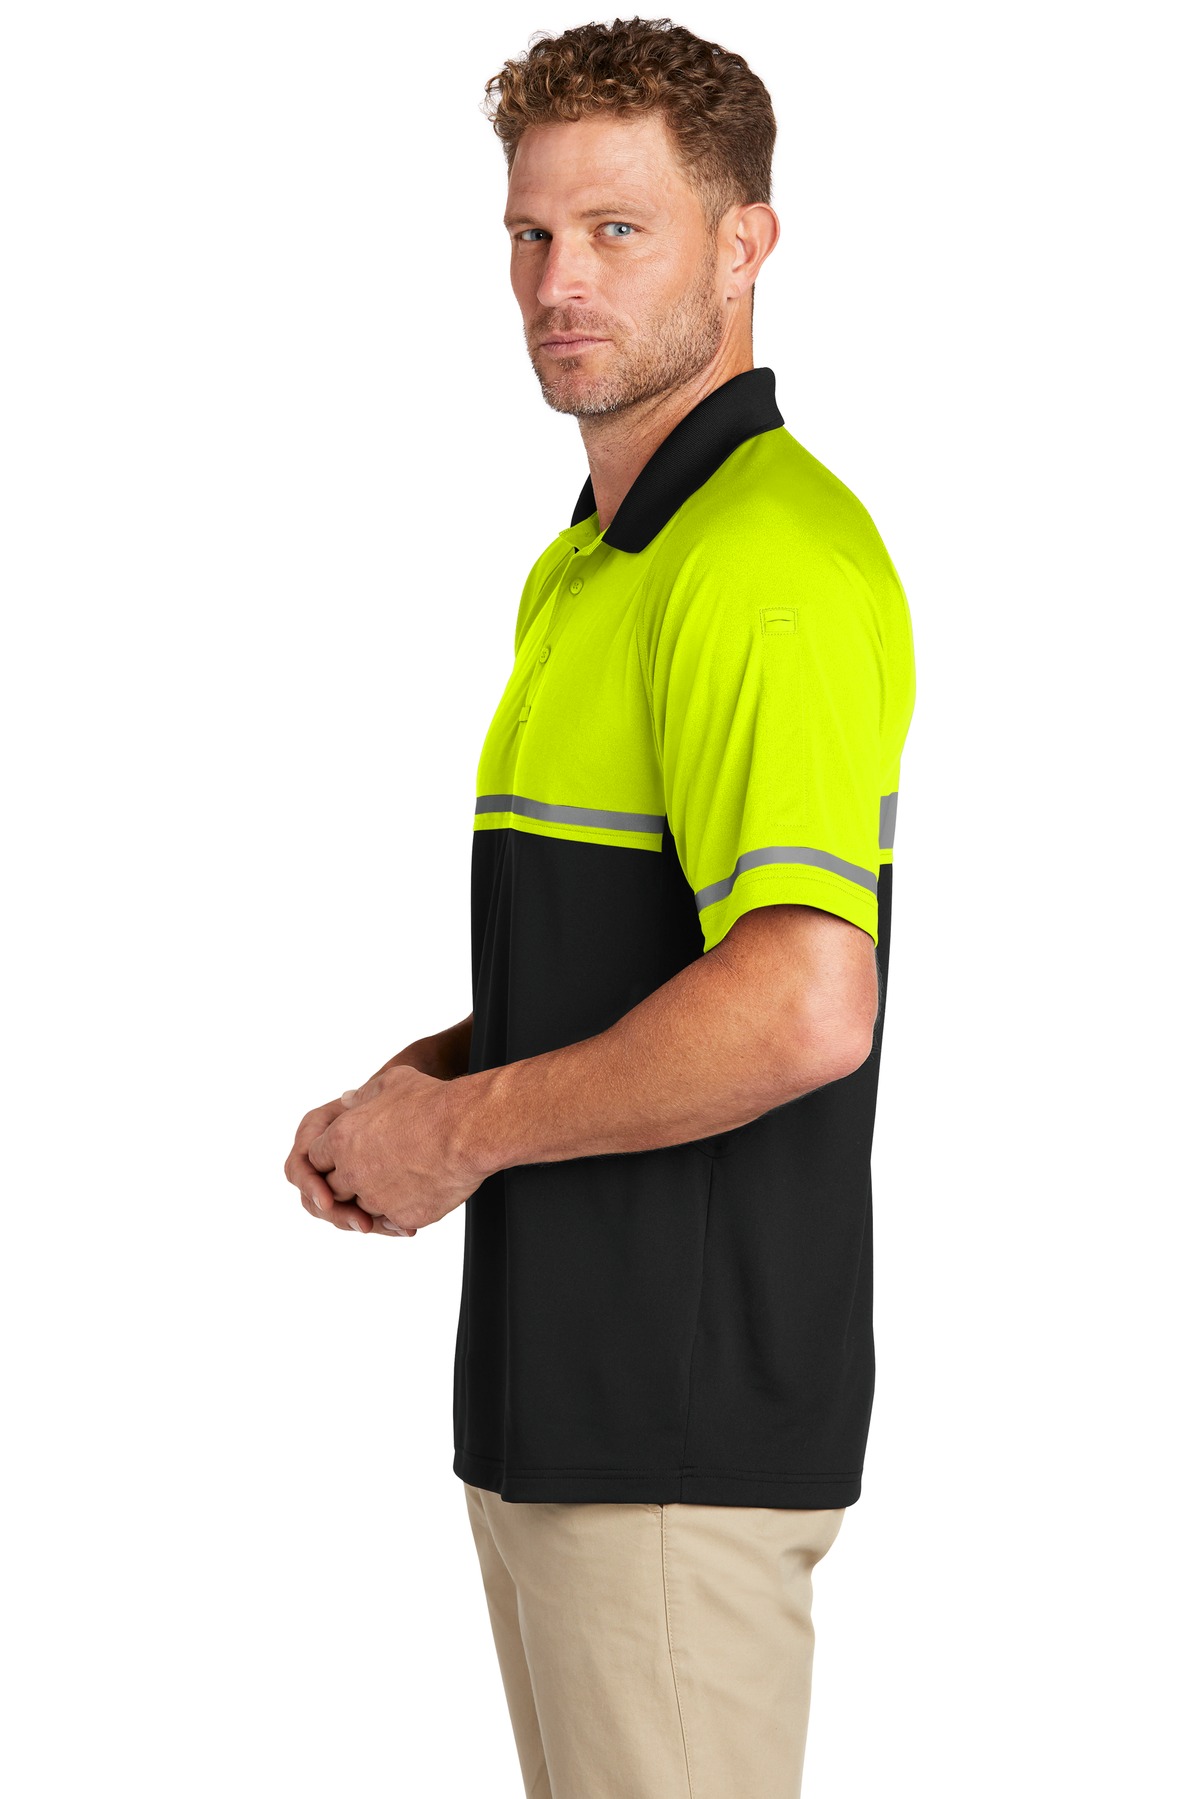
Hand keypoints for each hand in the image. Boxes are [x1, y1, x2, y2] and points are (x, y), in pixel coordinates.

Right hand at [283, 1096, 417, 1236]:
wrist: (409, 1111)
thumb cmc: (391, 1096)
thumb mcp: (379, 1090)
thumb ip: (363, 1098)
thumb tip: (349, 1098)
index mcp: (313, 1133)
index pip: (299, 1167)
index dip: (311, 1185)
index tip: (328, 1200)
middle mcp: (318, 1160)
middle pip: (313, 1199)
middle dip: (338, 1214)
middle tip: (364, 1223)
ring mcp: (334, 1180)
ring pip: (337, 1213)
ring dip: (362, 1222)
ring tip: (394, 1226)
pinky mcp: (355, 1195)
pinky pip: (360, 1216)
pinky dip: (381, 1224)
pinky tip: (405, 1229)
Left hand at [306, 1063, 482, 1234]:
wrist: (468, 1130)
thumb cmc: (433, 1102)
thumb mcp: (391, 1082)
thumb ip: (363, 1095)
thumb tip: (347, 1099)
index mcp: (342, 1139)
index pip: (313, 1158)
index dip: (330, 1156)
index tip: (348, 1153)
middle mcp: (353, 1172)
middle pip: (332, 1188)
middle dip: (347, 1180)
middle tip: (373, 1168)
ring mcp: (377, 1198)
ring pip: (362, 1208)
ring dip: (374, 1197)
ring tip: (400, 1179)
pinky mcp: (403, 1217)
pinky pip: (393, 1221)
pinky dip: (401, 1211)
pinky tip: (417, 1195)